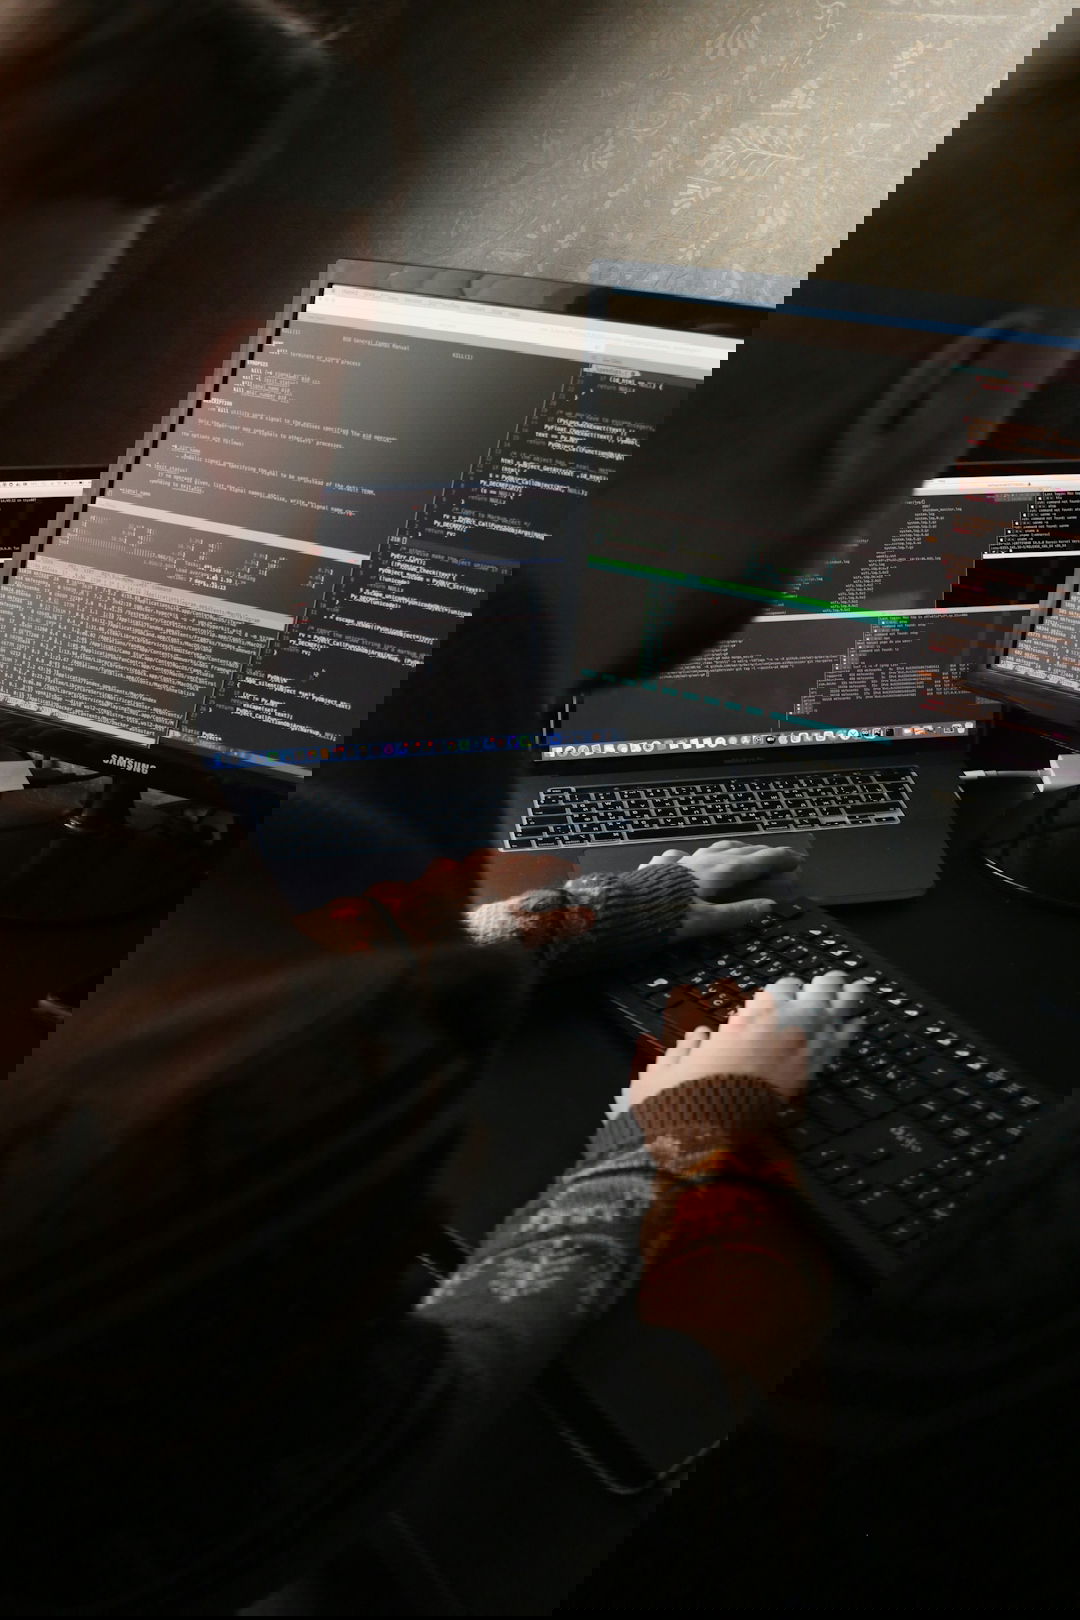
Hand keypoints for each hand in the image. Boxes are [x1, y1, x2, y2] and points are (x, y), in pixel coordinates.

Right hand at [630, 971, 871, 1110]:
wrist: (689, 1161)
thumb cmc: (668, 1118)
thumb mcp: (658, 1076)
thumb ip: (683, 1050)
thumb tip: (700, 1034)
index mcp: (728, 1039)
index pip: (767, 1004)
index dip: (784, 991)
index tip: (793, 983)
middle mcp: (761, 1051)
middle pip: (802, 1013)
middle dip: (823, 993)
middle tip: (842, 978)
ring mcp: (779, 1075)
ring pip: (818, 1035)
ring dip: (838, 1012)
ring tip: (855, 995)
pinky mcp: (790, 1099)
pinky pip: (820, 1061)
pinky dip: (836, 1043)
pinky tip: (848, 1031)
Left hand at [639, 840, 802, 941]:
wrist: (627, 906)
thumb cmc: (668, 917)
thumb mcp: (707, 922)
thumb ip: (738, 914)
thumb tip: (768, 906)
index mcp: (720, 873)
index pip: (756, 861)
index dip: (777, 858)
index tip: (794, 858)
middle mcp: (704, 861)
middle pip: (738, 851)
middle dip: (759, 852)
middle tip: (776, 855)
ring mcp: (684, 860)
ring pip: (714, 848)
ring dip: (734, 849)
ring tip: (743, 851)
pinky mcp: (665, 865)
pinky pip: (687, 855)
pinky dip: (700, 855)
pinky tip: (690, 858)